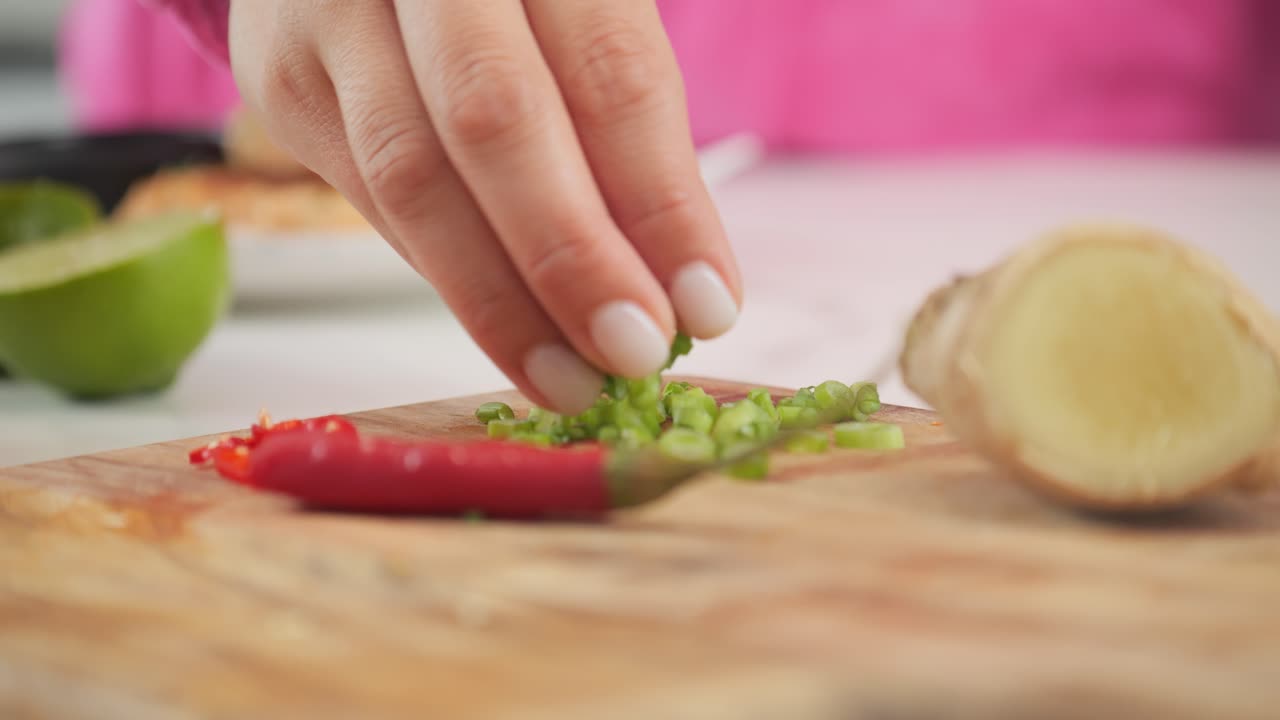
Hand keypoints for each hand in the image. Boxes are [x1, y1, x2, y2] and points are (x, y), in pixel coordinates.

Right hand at [228, 0, 741, 412]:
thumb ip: (620, 126)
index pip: (610, 73)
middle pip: (495, 119)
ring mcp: (329, 11)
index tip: (709, 305)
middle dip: (572, 259)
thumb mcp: (583, 15)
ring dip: (499, 300)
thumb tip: (676, 289)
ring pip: (411, 174)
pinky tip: (507, 323)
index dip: (661, 201)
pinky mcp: (281, 75)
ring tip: (571, 376)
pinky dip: (449, 271)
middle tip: (634, 354)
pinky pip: (371, 197)